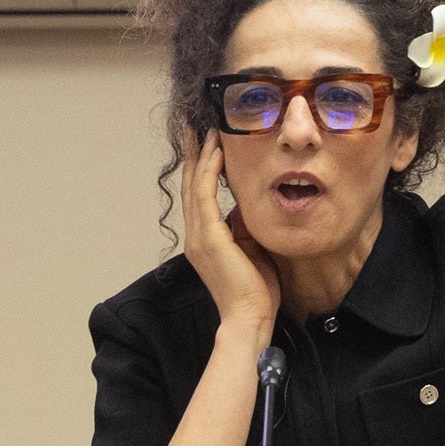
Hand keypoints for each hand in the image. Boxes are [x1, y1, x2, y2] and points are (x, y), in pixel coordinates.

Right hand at [180, 130, 279, 336]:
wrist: (250, 318)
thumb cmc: (255, 290)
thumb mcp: (250, 248)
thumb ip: (244, 226)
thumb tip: (247, 205)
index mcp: (204, 238)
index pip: (198, 194)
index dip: (200, 167)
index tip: (206, 143)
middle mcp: (195, 234)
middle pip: (189, 185)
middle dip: (193, 154)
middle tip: (195, 127)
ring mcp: (199, 236)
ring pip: (194, 185)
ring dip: (201, 156)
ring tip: (206, 131)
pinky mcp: (209, 237)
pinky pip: (204, 195)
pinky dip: (209, 172)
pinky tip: (217, 153)